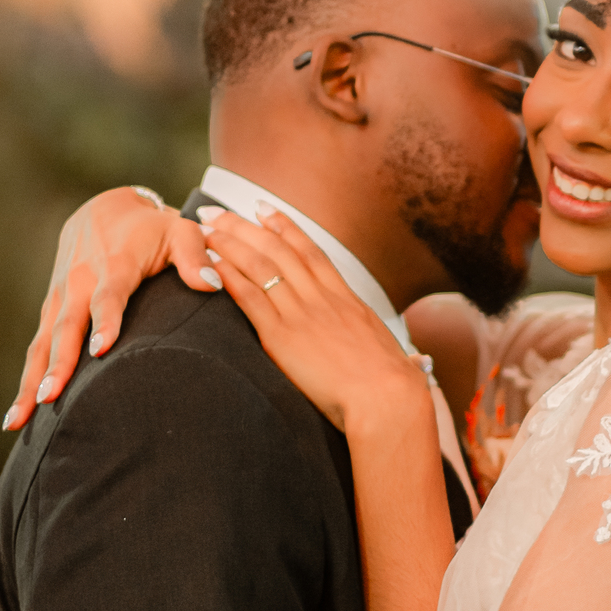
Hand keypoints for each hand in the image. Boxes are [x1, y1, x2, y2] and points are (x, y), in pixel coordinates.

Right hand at [2, 189, 215, 429]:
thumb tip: (212, 284)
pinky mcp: (52, 305)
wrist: (104, 208)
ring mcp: (62, 294)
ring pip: (44, 340)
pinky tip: (22, 409)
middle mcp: (81, 280)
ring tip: (20, 417)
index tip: (100, 349)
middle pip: (67, 326)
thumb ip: (196, 256)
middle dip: (58, 363)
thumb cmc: (153, 227)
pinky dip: (29, 374)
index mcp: (116, 263)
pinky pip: (38, 342)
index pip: (109, 295)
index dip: (105, 320)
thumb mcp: (180, 231)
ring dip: (32, 378)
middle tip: (50, 398)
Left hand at [199, 207, 431, 432]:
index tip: (265, 210)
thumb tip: (405, 361)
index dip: (286, 227)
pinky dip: (230, 276)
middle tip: (218, 211)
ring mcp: (302, 314)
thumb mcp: (394, 356)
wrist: (387, 400)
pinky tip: (211, 263)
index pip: (311, 253)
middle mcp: (323, 299)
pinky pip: (251, 298)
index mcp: (347, 301)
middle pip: (278, 250)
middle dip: (245, 226)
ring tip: (206, 228)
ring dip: (230, 242)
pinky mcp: (283, 337)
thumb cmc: (395, 389)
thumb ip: (385, 351)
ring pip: (261, 265)